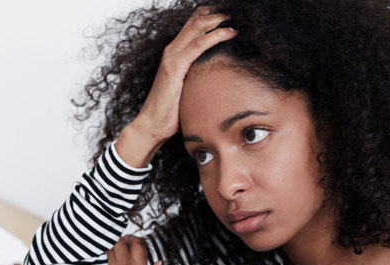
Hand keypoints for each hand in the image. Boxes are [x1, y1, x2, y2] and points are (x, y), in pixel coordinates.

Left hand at [80, 236, 170, 264]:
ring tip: (109, 252)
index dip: (136, 241)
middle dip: (122, 239)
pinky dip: (99, 258)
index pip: (140, 247)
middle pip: (124, 242)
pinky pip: (98, 261)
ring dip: (110, 247)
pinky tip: (97, 260)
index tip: (132, 242)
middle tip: (120, 244)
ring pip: (110, 248)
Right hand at [115, 7, 236, 166]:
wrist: (152, 126)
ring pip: (198, 28)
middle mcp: (171, 51)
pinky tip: (230, 33)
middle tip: (237, 13)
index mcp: (174, 54)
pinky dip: (216, 36)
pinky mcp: (174, 67)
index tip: (230, 17)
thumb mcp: (189, 90)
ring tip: (237, 19)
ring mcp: (171, 58)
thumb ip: (199, 78)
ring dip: (219, 20)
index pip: (193, 25)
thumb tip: (220, 79)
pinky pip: (199, 45)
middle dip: (217, 14)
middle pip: (196, 21)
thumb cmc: (170, 112)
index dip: (211, 17)